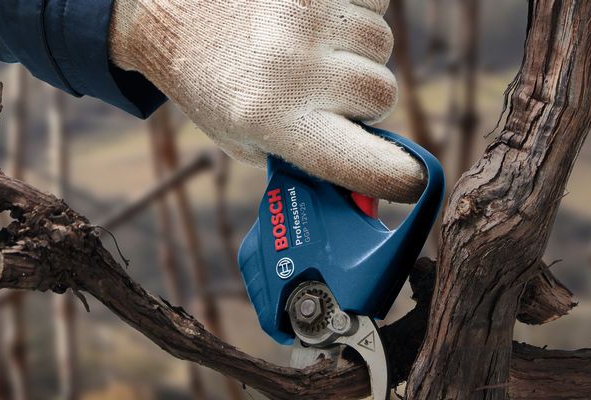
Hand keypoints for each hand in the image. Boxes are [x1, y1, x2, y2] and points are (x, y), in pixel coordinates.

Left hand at [109, 0, 424, 202]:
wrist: (178, 14)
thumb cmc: (219, 87)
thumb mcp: (250, 141)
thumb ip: (311, 160)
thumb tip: (375, 190)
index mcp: (273, 121)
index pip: (364, 164)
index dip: (399, 180)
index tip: (413, 183)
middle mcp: (293, 70)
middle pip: (382, 95)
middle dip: (363, 99)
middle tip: (324, 91)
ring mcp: (307, 20)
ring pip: (382, 47)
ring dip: (359, 53)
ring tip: (314, 50)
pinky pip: (375, 3)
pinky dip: (359, 11)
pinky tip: (319, 21)